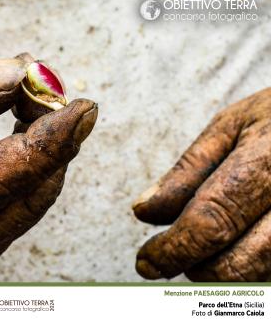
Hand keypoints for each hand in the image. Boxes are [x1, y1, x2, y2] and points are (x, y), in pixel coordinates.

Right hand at [0, 56, 96, 271]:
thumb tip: (17, 76)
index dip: (44, 144)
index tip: (81, 111)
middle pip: (21, 197)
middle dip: (53, 143)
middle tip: (49, 93)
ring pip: (30, 205)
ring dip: (47, 155)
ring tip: (31, 108)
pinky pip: (23, 209)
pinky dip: (35, 172)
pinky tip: (27, 141)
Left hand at [133, 88, 270, 280]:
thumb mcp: (230, 127)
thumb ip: (187, 171)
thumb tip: (143, 211)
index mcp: (268, 163)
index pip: (211, 222)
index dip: (173, 249)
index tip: (146, 262)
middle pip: (237, 263)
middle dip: (194, 267)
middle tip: (171, 255)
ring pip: (258, 275)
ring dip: (220, 271)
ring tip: (203, 242)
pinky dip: (247, 263)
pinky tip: (236, 239)